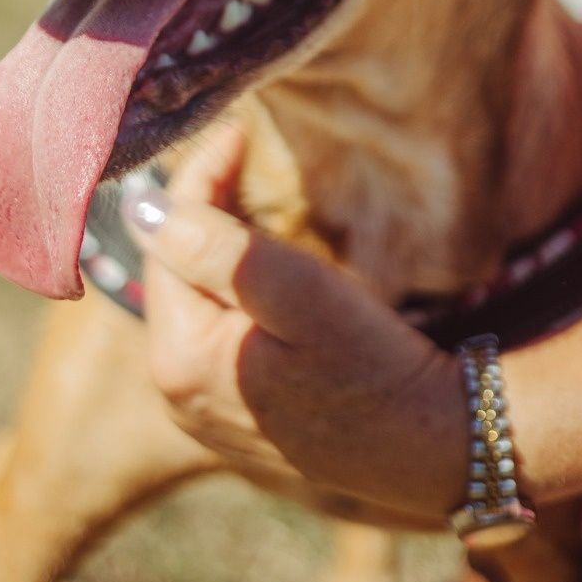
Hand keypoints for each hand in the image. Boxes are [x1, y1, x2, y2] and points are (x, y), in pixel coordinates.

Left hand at [122, 125, 467, 524]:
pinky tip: (270, 272)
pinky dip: (237, 294)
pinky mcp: (238, 421)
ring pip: (197, 303)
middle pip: (176, 274)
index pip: (164, 241)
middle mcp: (176, 395)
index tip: (236, 132)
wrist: (438, 449)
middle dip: (204, 212)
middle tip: (244, 159)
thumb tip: (142, 208)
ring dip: (219, 250)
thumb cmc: (376, 367)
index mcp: (180, 360)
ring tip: (255, 203)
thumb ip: (217, 249)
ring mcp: (205, 414)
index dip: (197, 179)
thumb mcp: (302, 294)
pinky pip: (220, 338)